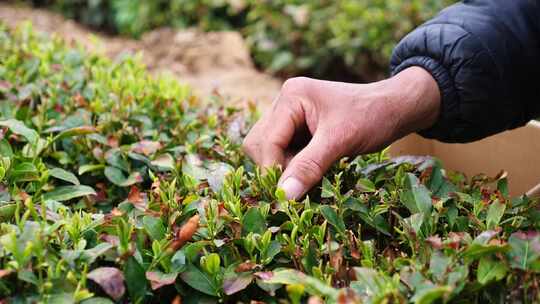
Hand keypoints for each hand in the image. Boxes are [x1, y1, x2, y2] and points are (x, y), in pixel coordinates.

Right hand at [243, 67, 440, 199]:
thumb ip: (309, 167)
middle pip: (259, 145)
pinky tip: (314, 169)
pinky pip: (283, 152)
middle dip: (276, 167)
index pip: (266, 141)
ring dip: (285, 168)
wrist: (395, 108)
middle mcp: (285, 103)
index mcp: (292, 96)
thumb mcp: (340, 142)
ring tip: (313, 172)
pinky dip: (293, 166)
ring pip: (268, 150)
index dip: (272, 170)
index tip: (284, 197)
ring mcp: (290, 115)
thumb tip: (283, 196)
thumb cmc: (372, 117)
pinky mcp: (297, 128)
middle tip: (302, 181)